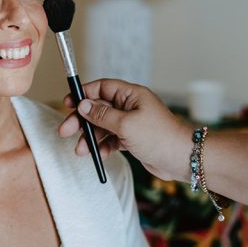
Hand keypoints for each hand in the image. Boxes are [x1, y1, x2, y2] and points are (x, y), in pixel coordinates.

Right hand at [58, 79, 190, 181]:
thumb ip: (102, 115)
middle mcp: (130, 107)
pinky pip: (111, 139)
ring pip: (103, 126)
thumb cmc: (159, 137)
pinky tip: (98, 154)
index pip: (102, 88)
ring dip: (90, 137)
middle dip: (82, 120)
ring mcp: (131, 123)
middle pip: (99, 108)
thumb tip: (83, 105)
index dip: (84, 94)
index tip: (68, 103)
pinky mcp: (132, 139)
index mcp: (131, 95)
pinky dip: (103, 146)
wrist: (181, 159)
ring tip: (81, 150)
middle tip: (66, 130)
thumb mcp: (126, 124)